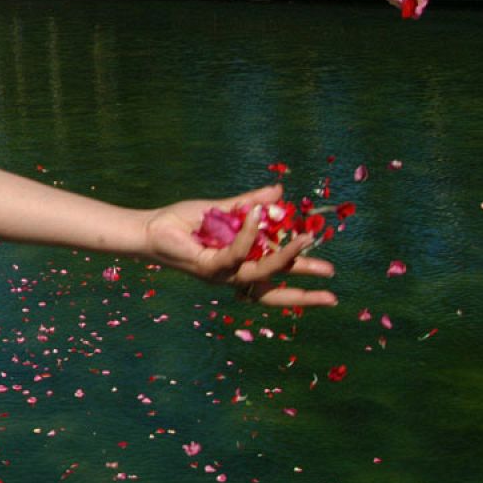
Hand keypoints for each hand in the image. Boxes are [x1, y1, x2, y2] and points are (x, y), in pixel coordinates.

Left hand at [143, 184, 337, 307]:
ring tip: (306, 238)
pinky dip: (247, 233)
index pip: (274, 281)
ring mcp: (221, 274)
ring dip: (285, 256)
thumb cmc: (183, 222)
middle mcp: (232, 275)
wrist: (150, 227)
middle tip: (332, 286)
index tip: (330, 288)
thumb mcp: (224, 210)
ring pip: (260, 270)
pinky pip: (235, 252)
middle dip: (303, 291)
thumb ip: (251, 204)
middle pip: (272, 289)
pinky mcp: (208, 265)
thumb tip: (279, 191)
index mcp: (239, 266)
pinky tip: (255, 215)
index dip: (300, 286)